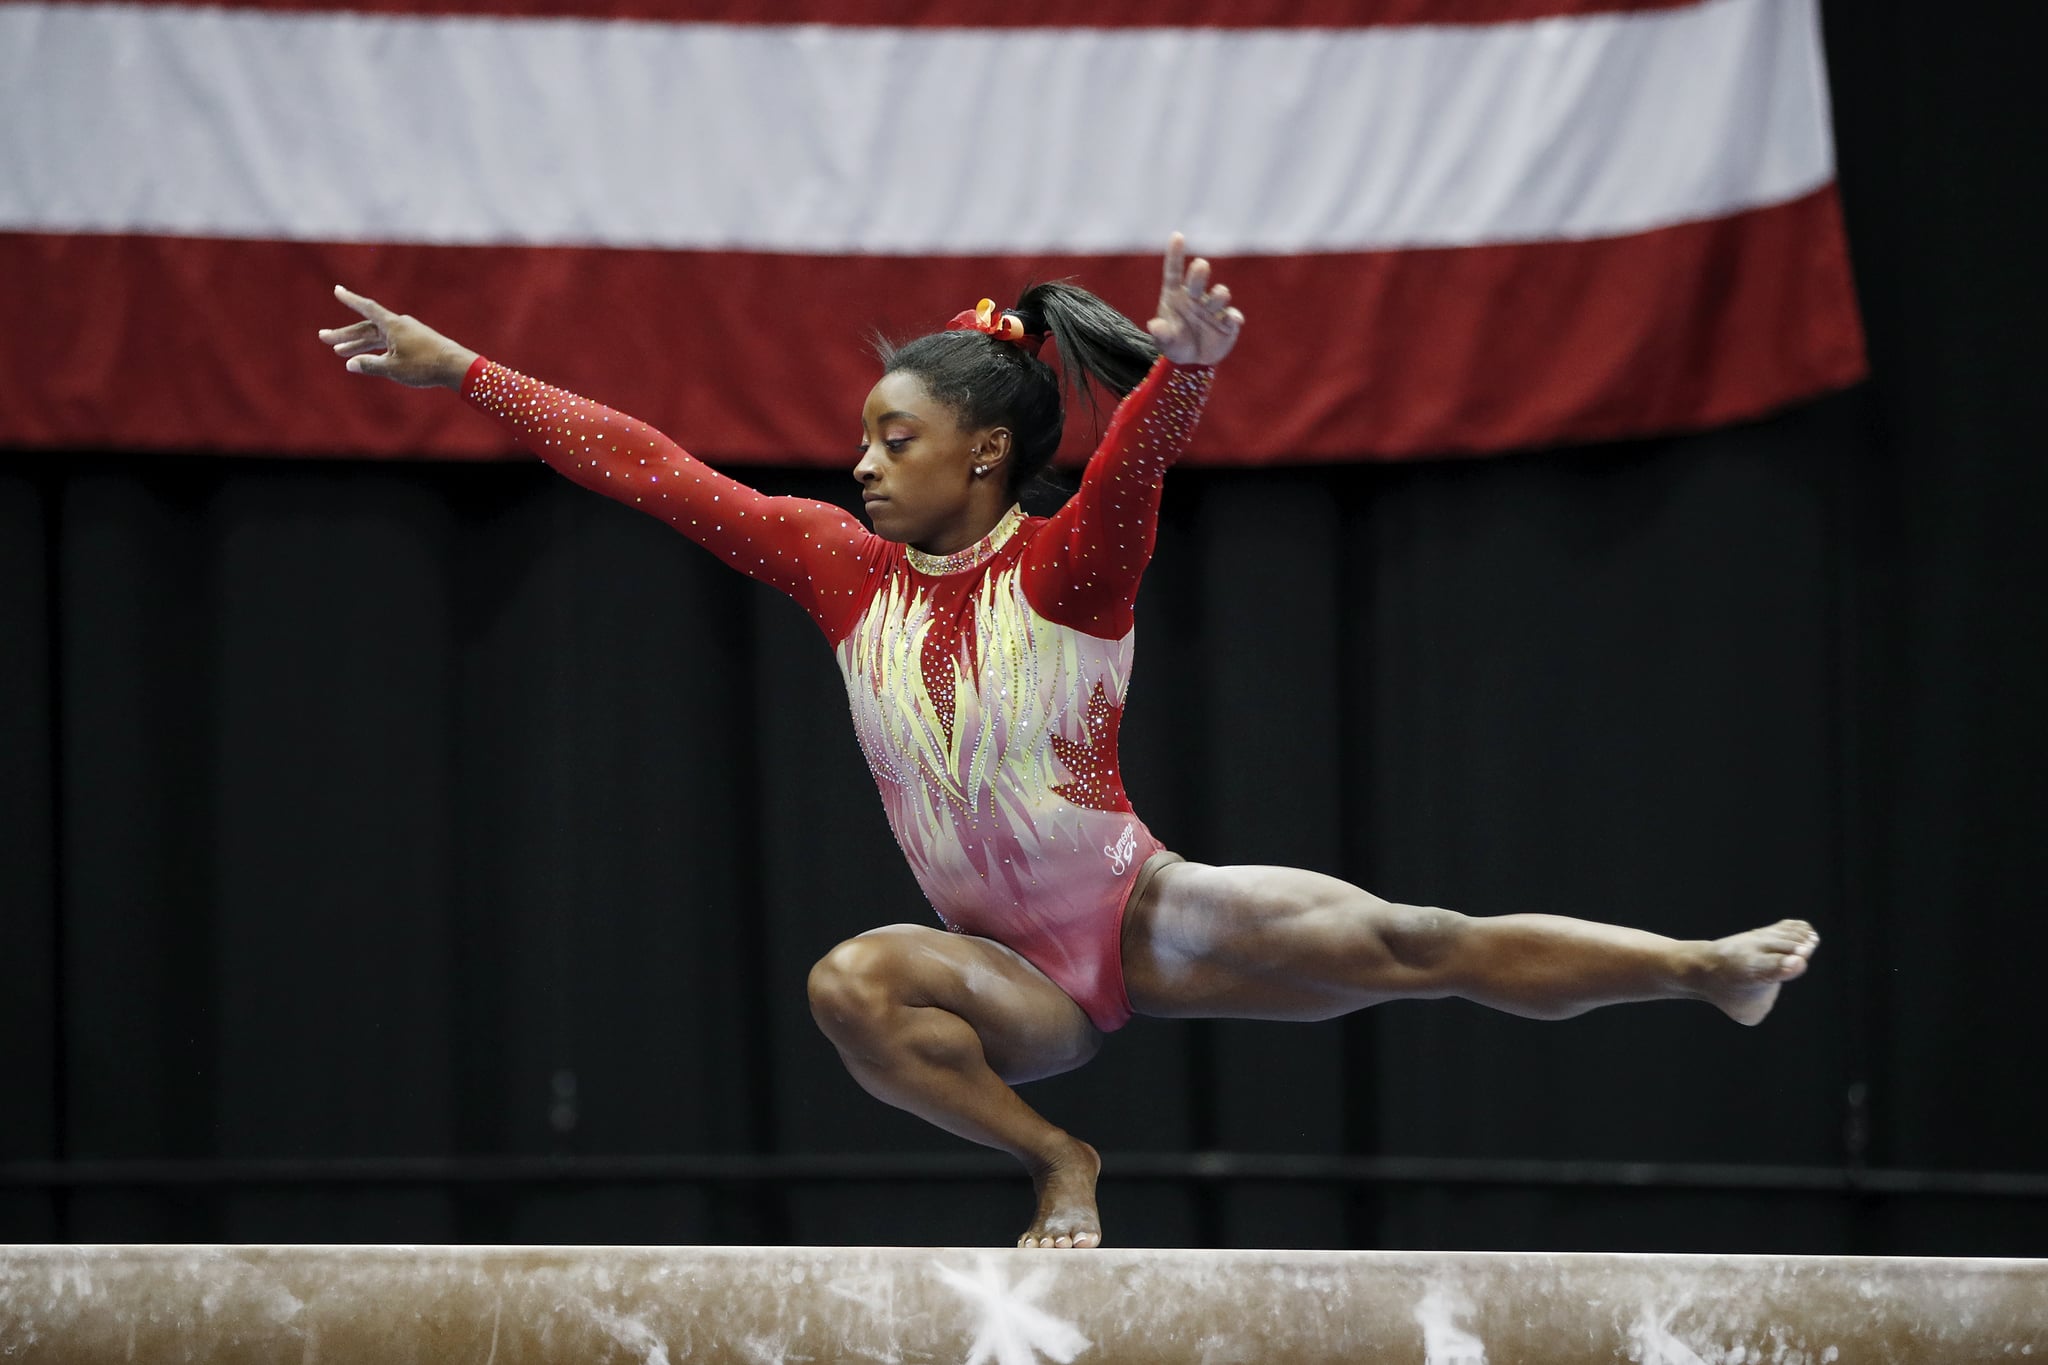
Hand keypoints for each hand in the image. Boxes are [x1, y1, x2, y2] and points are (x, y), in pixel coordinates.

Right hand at [317, 286, 477, 389]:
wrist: (456, 367)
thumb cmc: (425, 366)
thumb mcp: (393, 368)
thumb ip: (370, 365)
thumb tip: (350, 364)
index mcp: (393, 325)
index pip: (367, 308)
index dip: (351, 299)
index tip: (337, 289)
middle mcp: (399, 325)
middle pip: (367, 327)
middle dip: (345, 334)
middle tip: (324, 338)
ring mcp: (408, 334)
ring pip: (377, 337)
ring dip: (359, 344)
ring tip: (340, 352)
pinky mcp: (415, 343)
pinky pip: (389, 343)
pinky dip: (376, 350)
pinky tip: (367, 358)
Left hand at [1146, 233, 1244, 365]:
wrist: (1194, 361)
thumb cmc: (1175, 344)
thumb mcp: (1165, 343)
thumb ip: (1161, 334)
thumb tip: (1154, 326)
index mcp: (1175, 296)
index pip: (1174, 272)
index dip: (1175, 255)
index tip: (1177, 236)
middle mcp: (1195, 297)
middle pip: (1198, 279)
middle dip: (1200, 272)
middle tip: (1200, 265)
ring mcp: (1213, 309)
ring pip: (1220, 295)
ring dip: (1219, 295)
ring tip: (1217, 298)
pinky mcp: (1228, 323)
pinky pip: (1232, 317)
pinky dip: (1233, 317)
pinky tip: (1233, 319)